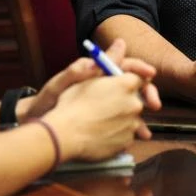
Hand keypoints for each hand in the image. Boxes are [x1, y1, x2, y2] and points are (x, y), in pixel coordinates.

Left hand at [22, 38, 161, 121]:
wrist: (41, 126)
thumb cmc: (49, 101)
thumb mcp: (61, 84)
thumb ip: (80, 70)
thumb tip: (95, 58)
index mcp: (96, 73)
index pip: (124, 64)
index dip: (139, 68)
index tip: (150, 74)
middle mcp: (104, 86)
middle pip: (134, 85)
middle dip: (147, 93)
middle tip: (155, 105)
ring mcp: (107, 104)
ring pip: (131, 106)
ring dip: (142, 116)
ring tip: (146, 130)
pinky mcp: (106, 120)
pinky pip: (124, 122)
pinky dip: (133, 129)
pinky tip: (137, 137)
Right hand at [44, 68, 147, 161]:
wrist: (66, 134)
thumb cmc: (73, 103)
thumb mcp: (88, 77)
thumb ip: (109, 63)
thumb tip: (121, 47)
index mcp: (126, 84)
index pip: (140, 78)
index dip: (130, 81)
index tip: (123, 85)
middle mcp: (134, 104)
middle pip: (137, 99)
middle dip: (125, 101)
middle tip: (107, 104)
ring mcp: (132, 124)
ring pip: (132, 118)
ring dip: (122, 118)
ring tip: (101, 120)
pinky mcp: (127, 141)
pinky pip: (126, 134)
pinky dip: (118, 132)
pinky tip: (101, 132)